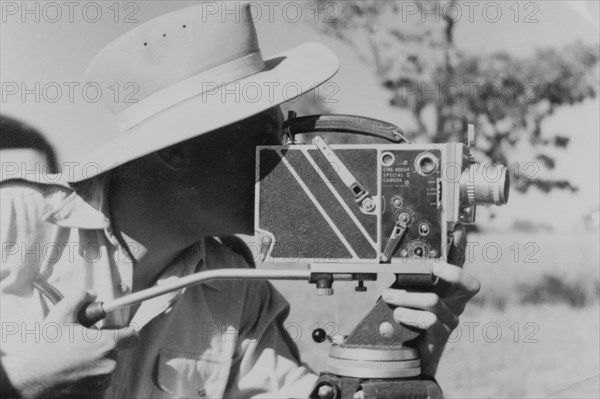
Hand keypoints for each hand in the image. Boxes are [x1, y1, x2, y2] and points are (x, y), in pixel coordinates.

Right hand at [2, 289, 138, 398]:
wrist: (29, 377)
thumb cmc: (46, 347)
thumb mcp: (61, 314)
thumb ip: (79, 297)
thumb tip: (91, 294)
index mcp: (106, 343)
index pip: (133, 335)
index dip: (125, 330)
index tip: (115, 330)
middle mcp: (108, 363)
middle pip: (116, 349)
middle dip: (104, 344)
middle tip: (84, 342)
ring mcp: (102, 380)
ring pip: (108, 364)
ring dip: (97, 360)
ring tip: (75, 356)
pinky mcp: (94, 393)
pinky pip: (100, 379)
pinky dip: (91, 374)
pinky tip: (74, 369)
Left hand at [382, 225, 479, 376]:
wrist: (407, 355)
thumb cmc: (407, 320)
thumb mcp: (406, 293)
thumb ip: (408, 279)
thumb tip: (396, 261)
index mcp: (447, 288)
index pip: (459, 263)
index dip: (461, 246)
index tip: (456, 229)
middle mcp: (454, 302)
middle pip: (469, 284)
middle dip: (452, 272)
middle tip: (434, 267)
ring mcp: (450, 319)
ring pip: (434, 301)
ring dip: (406, 297)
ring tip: (388, 296)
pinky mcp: (441, 335)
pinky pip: (429, 321)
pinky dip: (409, 315)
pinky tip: (398, 315)